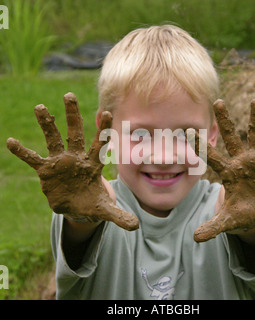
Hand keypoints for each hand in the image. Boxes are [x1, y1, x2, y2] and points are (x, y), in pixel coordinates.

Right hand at [6, 92, 138, 230]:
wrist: (76, 207)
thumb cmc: (92, 203)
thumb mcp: (106, 211)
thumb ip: (120, 216)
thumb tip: (136, 226)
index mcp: (93, 165)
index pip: (100, 144)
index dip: (102, 130)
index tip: (106, 112)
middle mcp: (76, 159)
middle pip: (75, 134)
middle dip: (73, 116)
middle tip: (69, 95)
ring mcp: (60, 163)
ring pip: (53, 140)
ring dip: (47, 125)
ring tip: (40, 107)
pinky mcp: (46, 171)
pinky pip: (33, 159)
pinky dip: (23, 152)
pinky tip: (12, 142)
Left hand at [192, 98, 254, 241]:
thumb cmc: (240, 213)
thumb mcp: (228, 221)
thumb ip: (212, 227)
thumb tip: (194, 239)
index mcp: (227, 173)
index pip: (211, 157)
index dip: (202, 146)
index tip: (189, 131)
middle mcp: (240, 161)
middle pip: (231, 138)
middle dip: (226, 121)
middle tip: (218, 102)